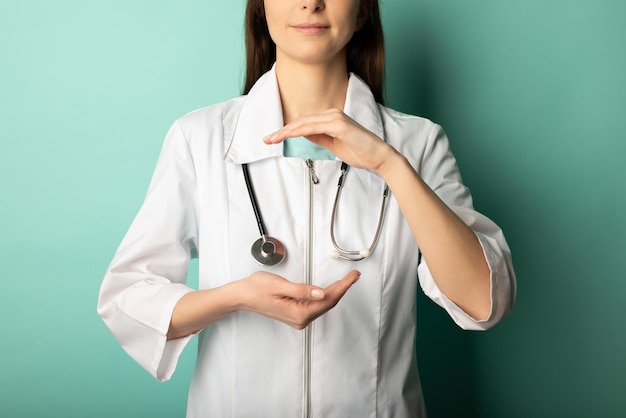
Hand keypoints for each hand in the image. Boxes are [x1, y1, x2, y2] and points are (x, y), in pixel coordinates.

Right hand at [238, 270, 360, 329]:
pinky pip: (316, 305)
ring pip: (323, 305)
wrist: (243, 296)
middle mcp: (301, 320)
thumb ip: (302, 290)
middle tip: (354, 275)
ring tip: (347, 280)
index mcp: (298, 313)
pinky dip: (326, 296)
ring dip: (336, 292)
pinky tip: (331, 288)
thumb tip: (320, 292)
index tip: (353, 276)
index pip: (327, 299)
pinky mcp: (297, 315)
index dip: (343, 286)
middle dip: (343, 288)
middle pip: (328, 303)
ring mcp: (299, 319)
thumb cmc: (256, 289)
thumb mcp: (279, 285)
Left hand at [263, 109, 395, 173]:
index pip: (304, 124)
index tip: (274, 138)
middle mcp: (332, 114)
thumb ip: (319, 138)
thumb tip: (304, 135)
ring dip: (286, 131)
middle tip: (267, 139)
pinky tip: (287, 135)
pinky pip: (313, 127)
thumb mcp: (333, 145)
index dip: (288, 131)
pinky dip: (298, 131)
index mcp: (331, 118)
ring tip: (272, 139)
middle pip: (301, 122)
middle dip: (282, 131)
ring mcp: (335, 117)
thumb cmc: (361, 152)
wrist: (379, 157)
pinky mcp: (339, 124)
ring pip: (304, 123)